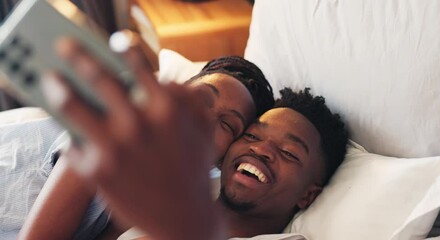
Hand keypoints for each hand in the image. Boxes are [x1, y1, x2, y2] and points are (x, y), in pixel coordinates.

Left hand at [42, 31, 222, 239]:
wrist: (184, 219)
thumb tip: (161, 80)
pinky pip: (73, 145)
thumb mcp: (204, 131)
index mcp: (167, 109)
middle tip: (65, 47)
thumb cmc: (194, 169)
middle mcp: (138, 123)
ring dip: (59, 89)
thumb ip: (188, 100)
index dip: (124, 49)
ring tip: (51, 81)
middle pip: (99, 77)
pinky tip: (72, 135)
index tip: (113, 40)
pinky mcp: (97, 172)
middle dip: (78, 56)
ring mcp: (115, 147)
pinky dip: (71, 137)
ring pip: (73, 106)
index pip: (139, 67)